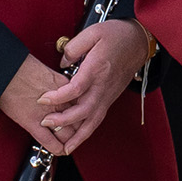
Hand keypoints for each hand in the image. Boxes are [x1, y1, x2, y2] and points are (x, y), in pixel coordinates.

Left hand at [25, 19, 148, 155]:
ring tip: (65, 147)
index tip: (43, 99)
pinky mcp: (110, 97)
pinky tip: (78, 139)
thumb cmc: (117, 35)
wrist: (139, 41)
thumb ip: (74, 48)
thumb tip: (62, 63)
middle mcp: (103, 85)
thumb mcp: (92, 32)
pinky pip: (99, 118)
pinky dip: (88, 131)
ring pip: (94, 119)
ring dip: (78, 135)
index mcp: (97, 68)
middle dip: (64, 120)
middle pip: (84, 109)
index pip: (76, 88)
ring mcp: (108, 94)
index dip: (58, 97)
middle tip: (46, 122)